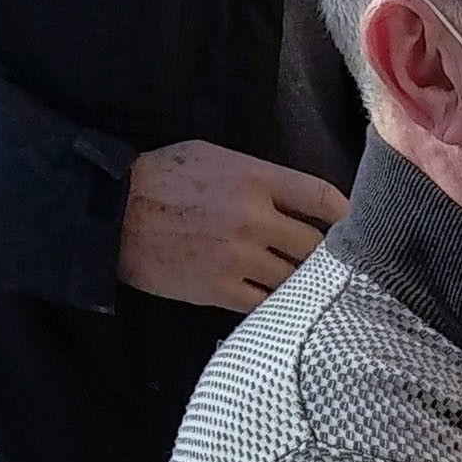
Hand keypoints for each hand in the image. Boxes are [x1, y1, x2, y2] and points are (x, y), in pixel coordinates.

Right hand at [117, 140, 345, 311]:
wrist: (111, 214)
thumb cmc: (161, 176)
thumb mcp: (214, 156)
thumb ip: (259, 177)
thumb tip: (294, 198)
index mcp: (257, 179)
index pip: (323, 199)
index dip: (345, 216)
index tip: (350, 226)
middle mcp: (255, 218)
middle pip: (315, 246)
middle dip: (324, 255)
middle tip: (329, 263)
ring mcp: (238, 257)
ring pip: (294, 279)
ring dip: (301, 283)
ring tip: (305, 286)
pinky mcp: (218, 289)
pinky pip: (264, 304)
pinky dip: (275, 305)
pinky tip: (278, 304)